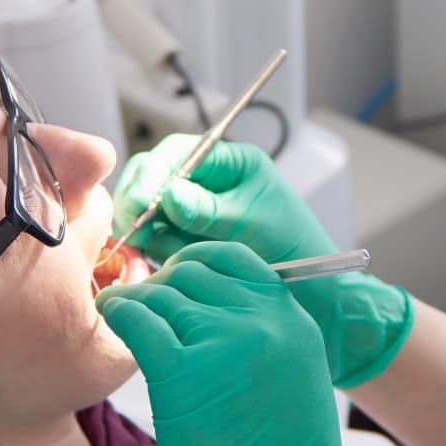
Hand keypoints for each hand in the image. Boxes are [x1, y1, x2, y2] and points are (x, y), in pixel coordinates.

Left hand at [99, 242, 400, 445]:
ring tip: (124, 323)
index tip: (174, 288)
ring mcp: (224, 343)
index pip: (235, 260)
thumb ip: (265, 339)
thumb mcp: (296, 383)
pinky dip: (119, 318)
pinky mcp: (183, 373)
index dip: (195, 267)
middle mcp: (264, 323)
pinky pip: (136, 321)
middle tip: (143, 313)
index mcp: (294, 322)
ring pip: (160, 295)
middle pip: (192, 273)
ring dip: (138, 307)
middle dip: (162, 288)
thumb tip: (212, 311)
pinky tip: (112, 327)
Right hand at [112, 138, 415, 388]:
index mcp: (229, 164)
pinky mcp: (184, 241)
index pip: (177, 154)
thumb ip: (210, 210)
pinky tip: (164, 263)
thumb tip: (170, 195)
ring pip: (147, 212)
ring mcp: (192, 213)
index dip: (153, 173)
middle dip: (140, 202)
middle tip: (136, 229)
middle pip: (152, 179)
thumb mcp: (253, 224)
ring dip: (147, 230)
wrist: (310, 292)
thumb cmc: (294, 248)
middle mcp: (206, 184)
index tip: (142, 200)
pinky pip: (154, 240)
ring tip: (166, 251)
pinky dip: (152, 250)